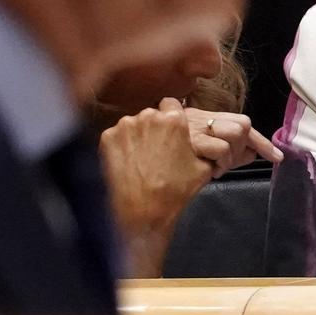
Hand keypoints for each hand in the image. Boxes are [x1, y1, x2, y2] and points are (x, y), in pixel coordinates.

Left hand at [100, 98, 215, 275]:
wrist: (142, 210)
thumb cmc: (175, 190)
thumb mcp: (204, 168)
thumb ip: (206, 146)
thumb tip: (208, 141)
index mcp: (174, 119)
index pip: (172, 104)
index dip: (172, 117)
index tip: (171, 131)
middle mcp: (148, 115)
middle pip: (152, 114)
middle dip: (154, 127)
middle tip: (158, 149)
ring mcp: (125, 126)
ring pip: (133, 124)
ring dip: (138, 136)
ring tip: (141, 159)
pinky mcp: (107, 137)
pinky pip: (117, 136)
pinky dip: (121, 146)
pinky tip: (128, 163)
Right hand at [184, 107, 280, 177]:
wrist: (140, 171)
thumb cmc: (175, 164)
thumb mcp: (204, 156)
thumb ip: (229, 152)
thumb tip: (252, 154)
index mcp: (202, 118)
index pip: (241, 122)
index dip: (261, 141)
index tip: (277, 157)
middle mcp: (198, 117)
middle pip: (242, 125)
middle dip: (241, 148)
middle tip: (225, 163)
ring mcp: (194, 126)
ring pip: (235, 133)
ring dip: (230, 156)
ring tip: (216, 166)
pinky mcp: (190, 140)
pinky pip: (220, 148)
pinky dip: (220, 163)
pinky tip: (209, 170)